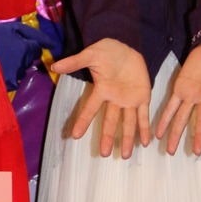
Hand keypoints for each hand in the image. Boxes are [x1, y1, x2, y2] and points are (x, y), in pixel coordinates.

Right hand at [52, 38, 150, 158]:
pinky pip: (144, 115)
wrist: (126, 46)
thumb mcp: (91, 55)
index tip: (74, 136)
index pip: (90, 109)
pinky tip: (146, 142)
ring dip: (127, 138)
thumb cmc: (107, 51)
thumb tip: (54, 67)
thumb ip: (74, 62)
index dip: (83, 122)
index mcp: (102, 91)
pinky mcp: (143, 97)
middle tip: (104, 154)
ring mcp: (129, 100)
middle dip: (107, 137)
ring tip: (125, 155)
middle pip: (110, 121)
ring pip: (128, 122)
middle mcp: (115, 100)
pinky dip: (145, 128)